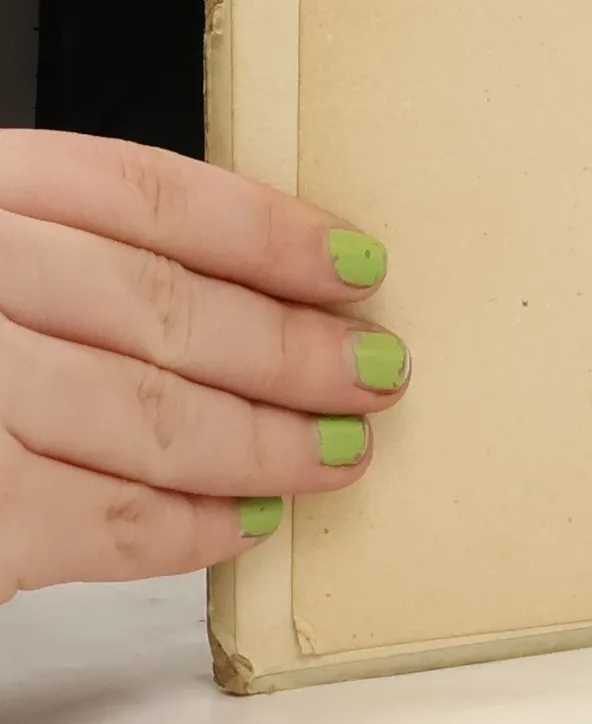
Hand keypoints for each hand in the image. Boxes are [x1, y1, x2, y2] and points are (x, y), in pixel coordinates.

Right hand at [0, 131, 407, 601]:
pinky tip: (239, 525)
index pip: (150, 194)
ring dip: (265, 443)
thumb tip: (267, 292)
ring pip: (144, 414)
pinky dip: (182, 528)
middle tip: (377, 373)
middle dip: (293, 349)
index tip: (359, 265)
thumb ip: (82, 257)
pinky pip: (91, 518)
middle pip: (164, 306)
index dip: (272, 232)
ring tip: (336, 455)